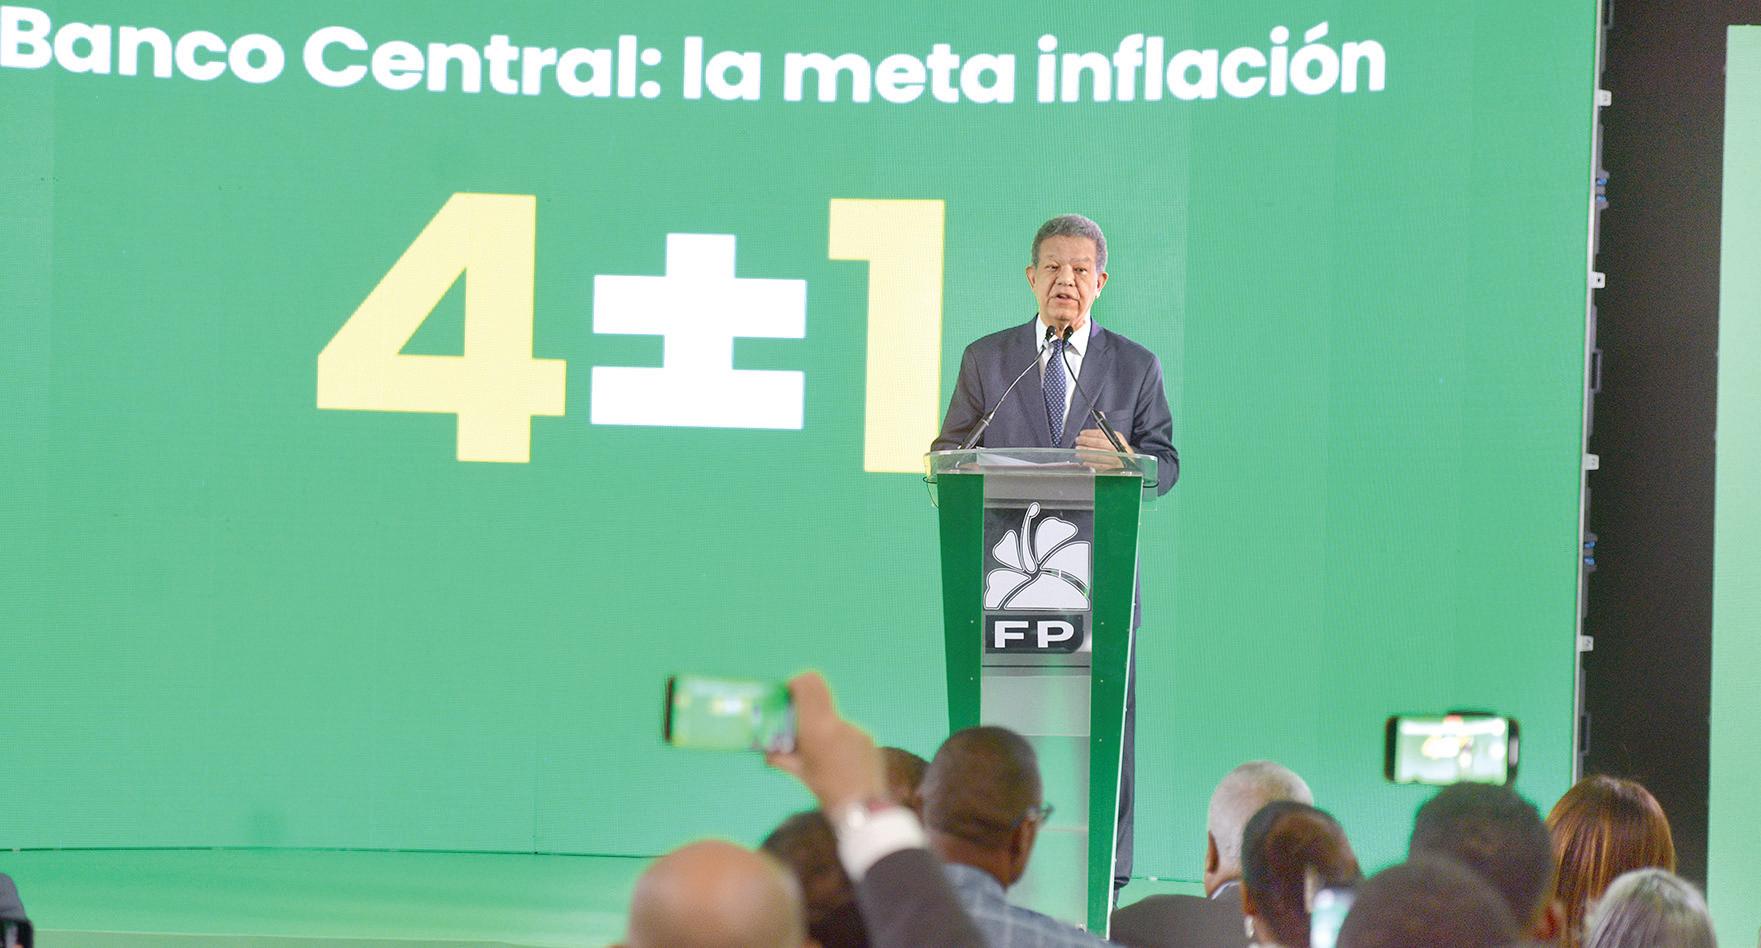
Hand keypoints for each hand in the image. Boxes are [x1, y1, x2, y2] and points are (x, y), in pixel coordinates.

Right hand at [766, 671, 885, 814]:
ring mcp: (856, 729)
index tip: (789, 693)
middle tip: (799, 721)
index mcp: (817, 727)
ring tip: (823, 756)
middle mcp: (837, 722)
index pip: (808, 684)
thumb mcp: (800, 774)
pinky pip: (848, 734)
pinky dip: (839, 743)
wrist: (864, 808)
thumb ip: (781, 759)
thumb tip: (767, 753)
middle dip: (807, 704)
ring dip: (824, 730)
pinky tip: (840, 764)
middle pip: (821, 698)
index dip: (797, 682)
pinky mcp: (868, 738)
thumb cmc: (827, 791)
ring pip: (833, 720)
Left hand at [1075, 428, 1132, 468]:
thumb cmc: (1119, 450)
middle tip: (1078, 441)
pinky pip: (1101, 465)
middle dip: (1086, 441)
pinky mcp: (1115, 468)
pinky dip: (1091, 464)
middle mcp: (1119, 447)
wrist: (1131, 465)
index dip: (1090, 433)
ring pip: (1099, 454)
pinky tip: (1084, 462)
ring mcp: (1117, 459)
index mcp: (1118, 438)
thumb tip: (1100, 413)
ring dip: (1086, 453)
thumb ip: (1106, 428)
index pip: (1102, 433)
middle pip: (1100, 443)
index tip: (1082, 433)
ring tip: (1078, 451)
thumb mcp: (1115, 438)